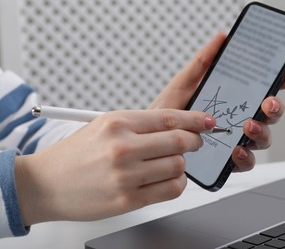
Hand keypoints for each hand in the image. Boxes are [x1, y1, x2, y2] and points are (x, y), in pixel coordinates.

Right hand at [14, 109, 215, 224]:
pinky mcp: (128, 199)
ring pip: (178, 166)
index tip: (207, 122)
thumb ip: (141, 125)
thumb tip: (178, 126)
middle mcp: (123, 147)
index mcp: (118, 122)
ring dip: (181, 165)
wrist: (44, 184)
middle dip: (194, 142)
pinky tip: (167, 179)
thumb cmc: (75, 154)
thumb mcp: (104, 126)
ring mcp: (126, 175)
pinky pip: (170, 190)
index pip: (170, 118)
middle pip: (180, 141)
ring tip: (171, 163)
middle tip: (193, 143)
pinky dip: (176, 184)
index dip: (195, 119)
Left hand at [150, 32, 284, 171]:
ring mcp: (236, 140)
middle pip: (270, 114)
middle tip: (267, 103)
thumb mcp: (184, 83)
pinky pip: (246, 162)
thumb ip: (203, 62)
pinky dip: (246, 158)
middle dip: (276, 108)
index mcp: (234, 98)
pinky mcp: (228, 161)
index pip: (264, 89)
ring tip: (247, 126)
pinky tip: (236, 151)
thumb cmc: (169, 109)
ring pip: (263, 138)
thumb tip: (222, 38)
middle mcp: (239, 118)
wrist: (152, 139)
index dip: (281, 81)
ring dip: (262, 132)